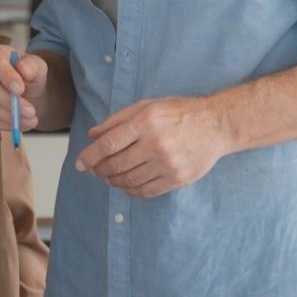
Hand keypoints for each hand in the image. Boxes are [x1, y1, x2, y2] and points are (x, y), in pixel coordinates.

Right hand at [0, 46, 43, 132]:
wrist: (23, 91)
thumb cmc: (28, 76)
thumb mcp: (37, 67)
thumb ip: (32, 66)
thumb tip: (23, 69)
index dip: (7, 77)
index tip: (20, 90)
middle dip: (10, 102)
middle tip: (31, 112)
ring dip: (10, 117)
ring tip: (30, 120)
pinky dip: (3, 124)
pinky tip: (18, 124)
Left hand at [75, 97, 231, 198]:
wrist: (216, 125)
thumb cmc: (180, 112)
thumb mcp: (148, 106)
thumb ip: (118, 119)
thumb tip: (93, 135)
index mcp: (145, 121)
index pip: (108, 144)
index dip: (89, 156)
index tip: (80, 163)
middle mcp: (155, 144)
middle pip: (115, 165)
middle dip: (99, 170)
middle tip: (95, 170)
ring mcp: (167, 164)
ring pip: (128, 180)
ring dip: (113, 181)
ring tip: (110, 176)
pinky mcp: (176, 179)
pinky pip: (145, 191)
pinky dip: (130, 190)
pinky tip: (127, 184)